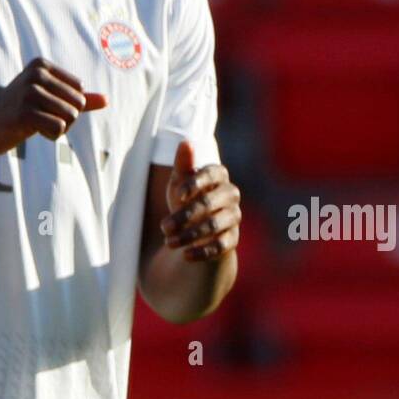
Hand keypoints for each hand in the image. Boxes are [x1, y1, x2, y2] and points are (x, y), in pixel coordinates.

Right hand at [0, 57, 105, 155]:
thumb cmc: (15, 114)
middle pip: (78, 104)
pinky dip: (50, 136)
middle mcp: (36, 73)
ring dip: (57, 128)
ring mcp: (30, 92)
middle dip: (65, 119)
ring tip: (32, 124)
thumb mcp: (48, 102)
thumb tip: (107, 100)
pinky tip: (28, 131)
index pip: (80, 90)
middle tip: (38, 119)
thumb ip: (78, 100)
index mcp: (41, 65)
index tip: (43, 107)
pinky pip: (59, 128)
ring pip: (71, 117)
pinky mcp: (25, 112)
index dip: (68, 106)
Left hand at [160, 141, 240, 261]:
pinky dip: (202, 251)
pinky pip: (221, 245)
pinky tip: (185, 255)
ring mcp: (234, 217)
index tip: (178, 195)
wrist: (194, 229)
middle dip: (185, 216)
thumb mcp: (179, 182)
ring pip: (214, 225)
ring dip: (190, 235)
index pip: (213, 173)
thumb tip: (186, 142)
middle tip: (164, 227)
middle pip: (210, 203)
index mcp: (218, 175)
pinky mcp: (233, 239)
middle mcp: (230, 194)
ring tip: (169, 242)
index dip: (197, 183)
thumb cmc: (185, 199)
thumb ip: (183, 165)